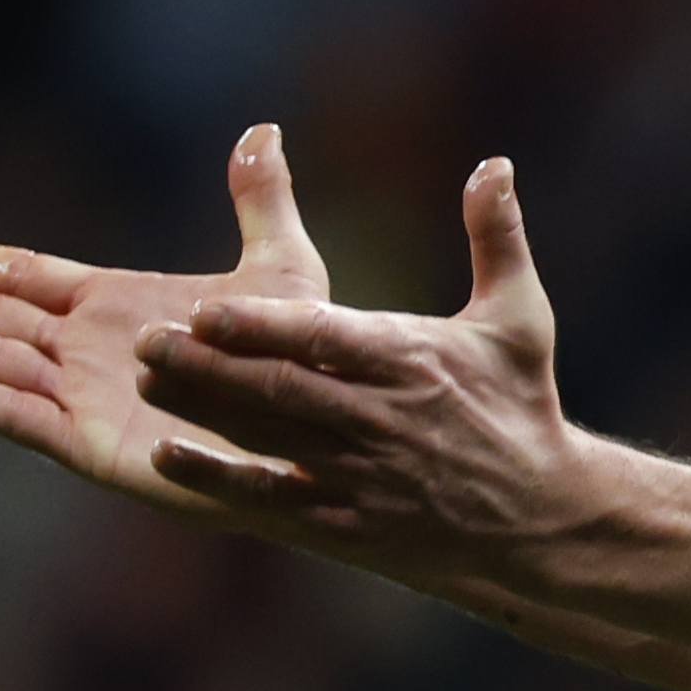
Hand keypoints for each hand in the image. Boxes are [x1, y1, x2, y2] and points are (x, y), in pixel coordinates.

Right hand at [0, 125, 335, 518]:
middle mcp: (92, 353)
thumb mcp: (286, 270)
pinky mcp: (98, 447)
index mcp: (119, 308)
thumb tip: (262, 129)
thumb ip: (261, 202)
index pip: (27, 278)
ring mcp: (90, 399)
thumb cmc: (310, 362)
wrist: (326, 433)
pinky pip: (22, 416)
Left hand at [120, 149, 582, 584]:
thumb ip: (496, 239)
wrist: (544, 519)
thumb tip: (494, 164)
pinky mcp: (349, 526)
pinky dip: (220, 481)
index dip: (262, 327)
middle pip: (282, 390)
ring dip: (203, 410)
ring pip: (269, 440)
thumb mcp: (521, 320)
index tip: (205, 308)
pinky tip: (168, 454)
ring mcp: (363, 478)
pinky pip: (273, 502)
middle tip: (146, 339)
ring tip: (145, 378)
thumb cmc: (524, 408)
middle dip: (211, 365)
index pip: (325, 341)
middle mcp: (382, 422)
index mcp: (413, 364)